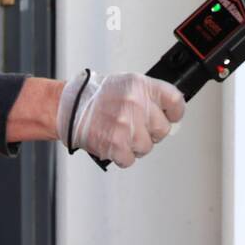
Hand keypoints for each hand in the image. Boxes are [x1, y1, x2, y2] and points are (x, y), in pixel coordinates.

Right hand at [57, 71, 185, 167]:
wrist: (69, 106)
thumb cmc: (96, 96)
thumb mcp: (127, 85)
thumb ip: (149, 97)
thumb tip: (168, 113)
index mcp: (141, 86)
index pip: (175, 101)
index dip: (175, 112)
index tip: (171, 116)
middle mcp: (137, 104)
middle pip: (163, 129)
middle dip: (151, 132)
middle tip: (136, 127)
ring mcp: (128, 125)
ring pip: (147, 146)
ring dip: (135, 145)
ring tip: (121, 134)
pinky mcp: (117, 144)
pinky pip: (130, 159)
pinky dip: (122, 156)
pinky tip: (113, 143)